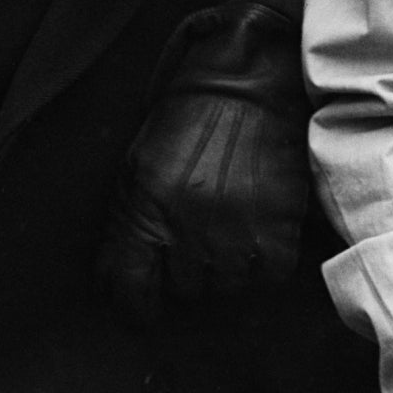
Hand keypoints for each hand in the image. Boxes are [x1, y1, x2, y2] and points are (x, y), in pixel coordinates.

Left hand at [95, 0, 311, 323]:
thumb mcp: (138, 165)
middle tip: (195, 250)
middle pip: (183, 292)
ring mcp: (237, 232)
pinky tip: (258, 241)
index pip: (129, 290)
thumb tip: (113, 281)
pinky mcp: (279, 228)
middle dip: (184, 277)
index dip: (133, 308)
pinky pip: (268, 277)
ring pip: (225, 291)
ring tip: (228, 240)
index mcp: (147, 210)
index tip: (142, 310)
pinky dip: (263, 267)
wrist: (252, 82)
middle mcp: (190, 229)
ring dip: (224, 273)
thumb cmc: (188, 119)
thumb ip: (126, 224)